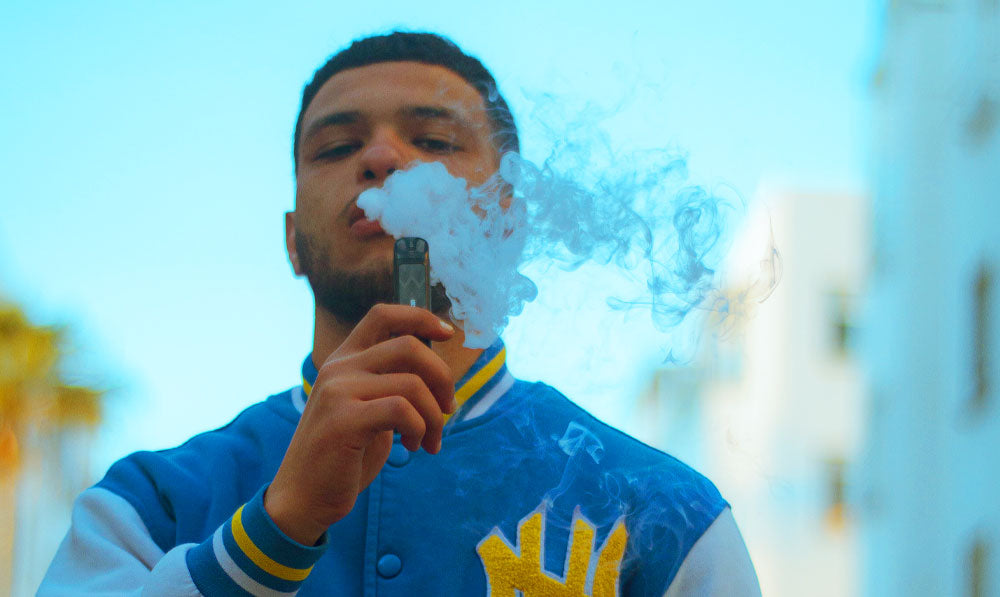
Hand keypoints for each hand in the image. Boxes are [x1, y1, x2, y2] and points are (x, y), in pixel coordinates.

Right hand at [264, 304, 456, 544]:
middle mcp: (338, 368)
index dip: (421, 317)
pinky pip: (402, 410)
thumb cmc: (342, 457)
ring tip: (429, 441)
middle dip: (442, 377)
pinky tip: (414, 447)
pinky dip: (420, 429)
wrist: (302, 499)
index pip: (383, 315)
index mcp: (344, 360)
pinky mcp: (344, 419)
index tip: (449, 334)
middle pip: (408, 346)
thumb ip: (391, 386)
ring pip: (412, 383)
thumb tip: (438, 375)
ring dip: (434, 416)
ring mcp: (338, 391)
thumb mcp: (367, 410)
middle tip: (448, 409)